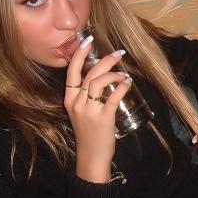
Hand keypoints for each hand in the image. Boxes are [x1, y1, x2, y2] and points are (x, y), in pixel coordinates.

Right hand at [63, 37, 132, 182]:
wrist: (91, 156)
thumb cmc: (88, 133)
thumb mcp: (80, 112)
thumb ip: (86, 96)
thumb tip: (102, 76)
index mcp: (69, 99)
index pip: (71, 71)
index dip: (80, 54)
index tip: (89, 41)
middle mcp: (77, 102)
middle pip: (89, 73)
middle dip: (105, 60)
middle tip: (118, 54)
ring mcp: (89, 110)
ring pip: (99, 82)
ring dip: (114, 74)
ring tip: (124, 75)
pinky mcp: (103, 118)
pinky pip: (113, 96)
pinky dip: (122, 87)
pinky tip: (127, 84)